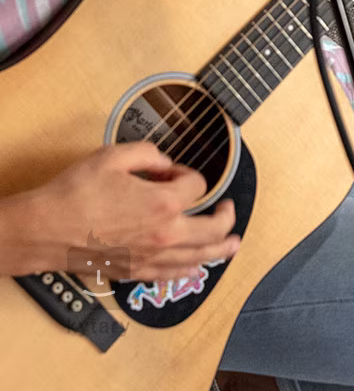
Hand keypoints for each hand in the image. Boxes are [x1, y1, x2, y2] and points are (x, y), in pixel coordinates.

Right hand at [20, 142, 238, 282]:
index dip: (186, 174)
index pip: (197, 185)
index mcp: (164, 202)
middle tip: (228, 209)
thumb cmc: (75, 193)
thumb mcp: (114, 156)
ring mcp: (152, 256)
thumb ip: (149, 152)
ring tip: (233, 244)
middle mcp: (165, 234)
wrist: (44, 229)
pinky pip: (171, 275)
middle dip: (226, 216)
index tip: (172, 173)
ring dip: (221, 249)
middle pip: (213, 228)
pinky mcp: (135, 271)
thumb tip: (164, 162)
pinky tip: (197, 268)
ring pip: (199, 257)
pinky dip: (189, 271)